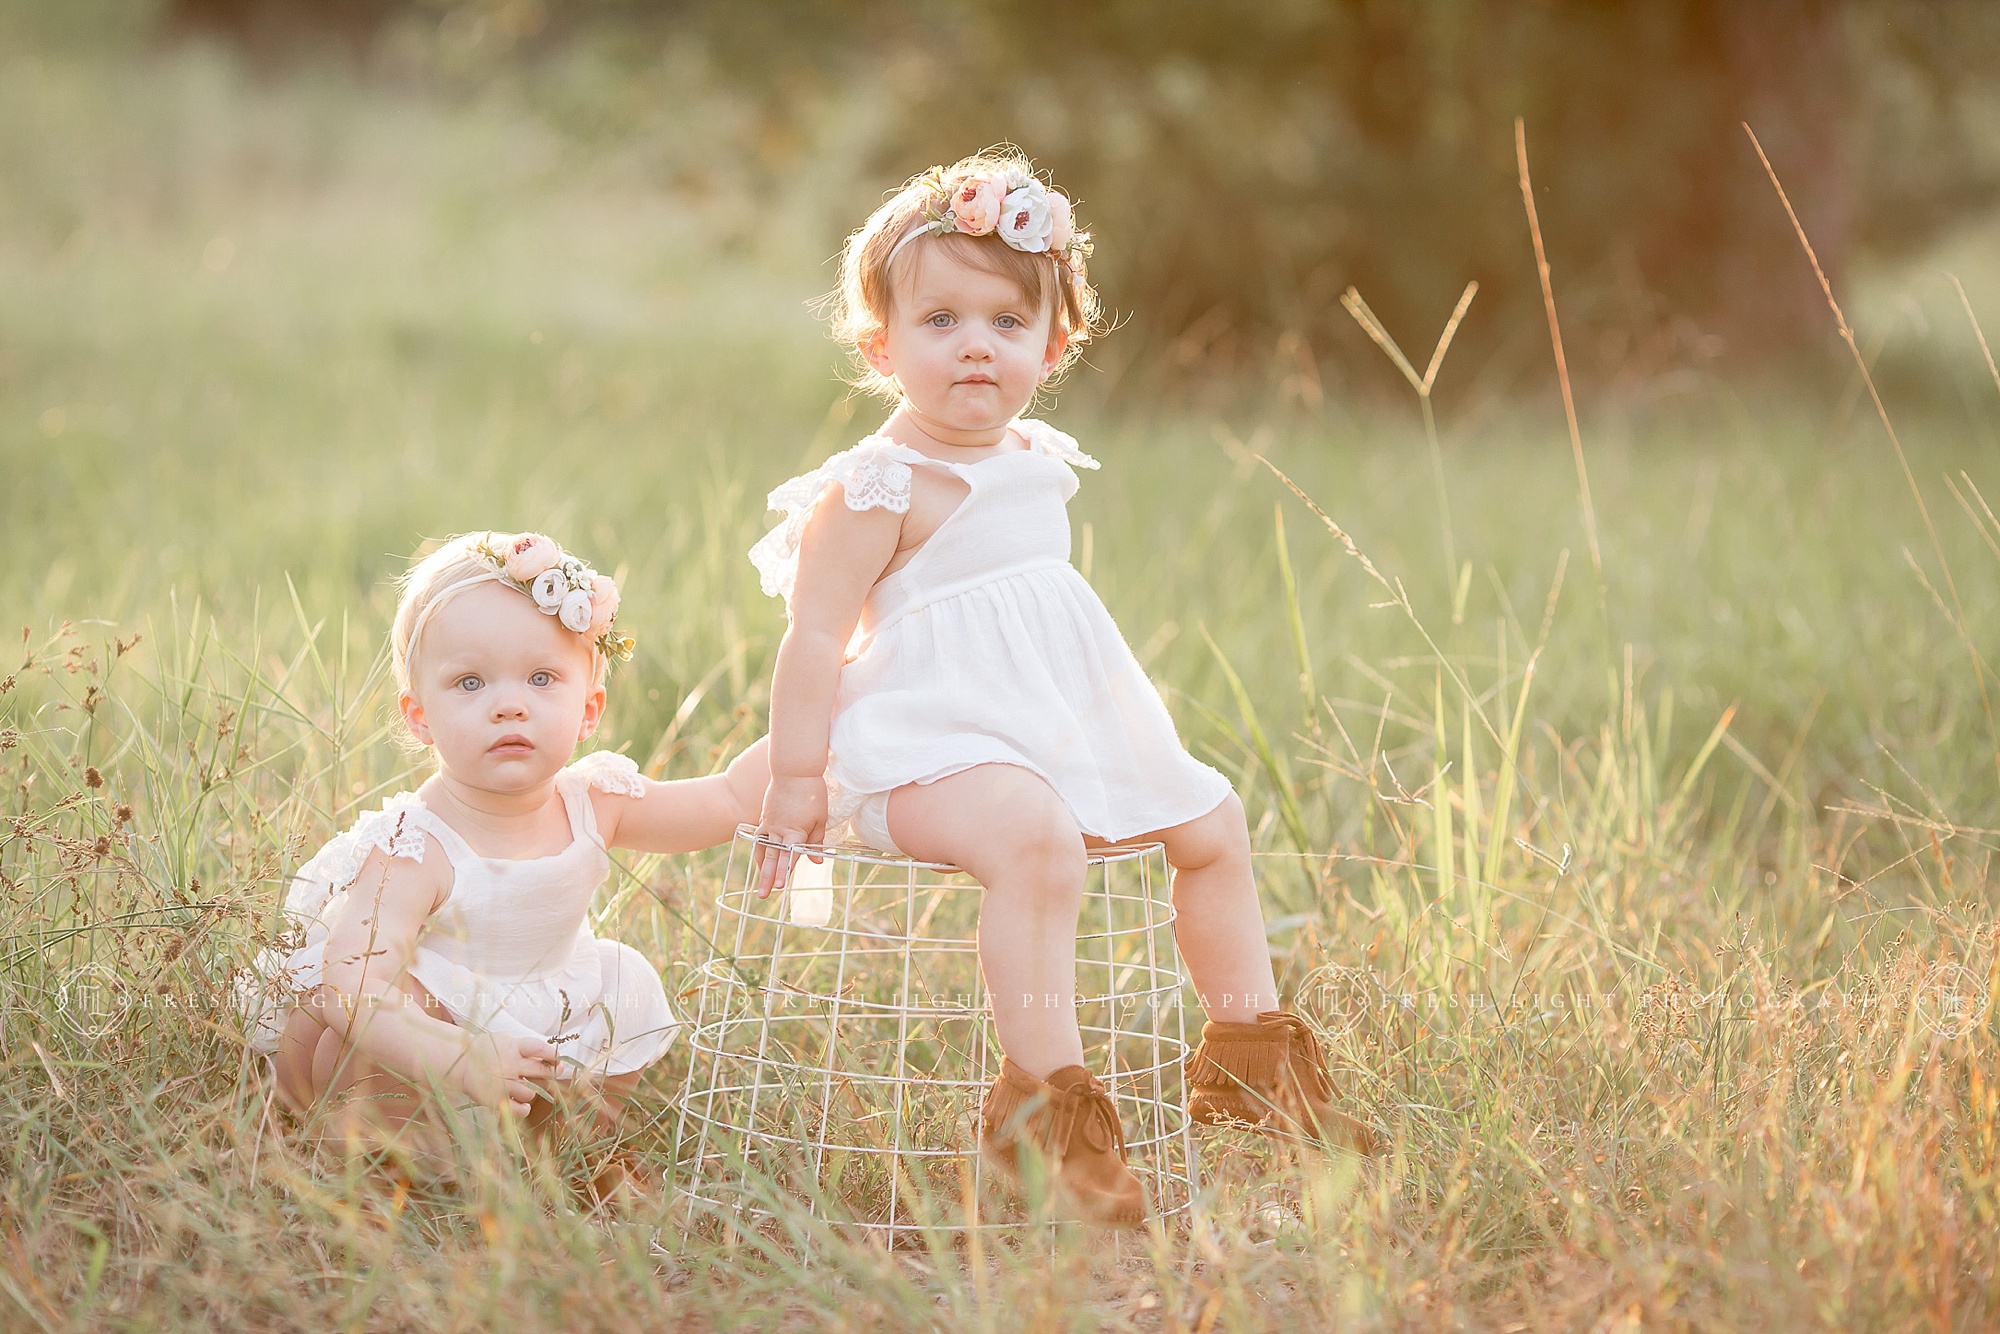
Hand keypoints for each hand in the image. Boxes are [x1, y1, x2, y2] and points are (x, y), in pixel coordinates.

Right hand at [460, 1032, 559, 1115]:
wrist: (460, 1062)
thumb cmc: (486, 1050)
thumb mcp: (505, 1040)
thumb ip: (524, 1046)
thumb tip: (549, 1052)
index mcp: (513, 1047)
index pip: (539, 1048)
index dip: (552, 1054)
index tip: (559, 1059)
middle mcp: (510, 1065)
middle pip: (540, 1071)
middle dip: (552, 1073)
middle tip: (555, 1073)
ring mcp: (503, 1083)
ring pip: (530, 1092)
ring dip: (533, 1091)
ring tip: (528, 1087)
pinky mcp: (495, 1099)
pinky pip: (518, 1109)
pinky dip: (524, 1109)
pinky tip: (524, 1105)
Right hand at [755, 774, 827, 895]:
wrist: (794, 771)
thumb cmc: (812, 794)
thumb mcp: (821, 819)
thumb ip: (816, 842)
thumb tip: (816, 862)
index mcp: (795, 831)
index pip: (789, 857)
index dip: (785, 873)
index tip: (781, 887)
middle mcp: (779, 830)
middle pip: (773, 858)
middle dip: (768, 878)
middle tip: (763, 895)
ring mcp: (770, 824)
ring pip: (763, 850)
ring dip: (762, 868)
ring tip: (761, 884)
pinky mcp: (765, 818)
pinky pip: (760, 839)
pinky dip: (760, 852)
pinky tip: (761, 862)